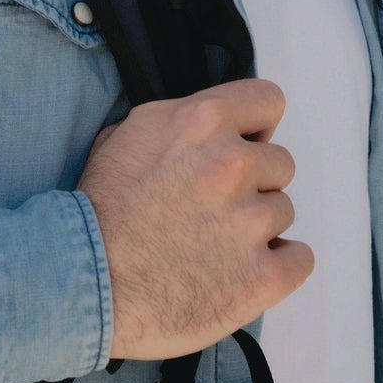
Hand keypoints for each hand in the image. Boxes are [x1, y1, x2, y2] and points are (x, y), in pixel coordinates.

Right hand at [75, 78, 312, 359]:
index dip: (255, 127)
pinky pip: (300, 258)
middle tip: (213, 207)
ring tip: (212, 245)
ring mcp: (249, 222)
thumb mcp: (128, 134)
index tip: (242, 146)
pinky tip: (243, 269)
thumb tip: (214, 124)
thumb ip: (182, 120)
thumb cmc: (100, 210)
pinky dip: (279, 265)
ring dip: (257, 226)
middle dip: (252, 182)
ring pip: (283, 211)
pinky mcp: (261, 277)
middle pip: (280, 163)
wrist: (82, 282)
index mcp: (201, 121)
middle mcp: (231, 163)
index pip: (268, 100)